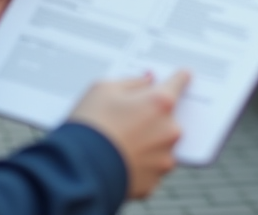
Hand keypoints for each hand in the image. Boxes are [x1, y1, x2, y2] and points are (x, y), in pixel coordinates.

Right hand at [70, 71, 189, 198]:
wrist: (76, 171)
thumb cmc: (89, 126)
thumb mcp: (103, 89)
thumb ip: (131, 82)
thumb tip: (146, 82)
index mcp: (160, 103)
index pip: (180, 82)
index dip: (178, 78)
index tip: (181, 76)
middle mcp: (169, 131)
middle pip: (168, 118)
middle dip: (152, 117)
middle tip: (127, 119)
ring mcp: (163, 158)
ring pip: (160, 145)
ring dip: (147, 143)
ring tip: (119, 143)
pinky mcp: (153, 182)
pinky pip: (150, 168)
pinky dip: (138, 165)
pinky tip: (119, 161)